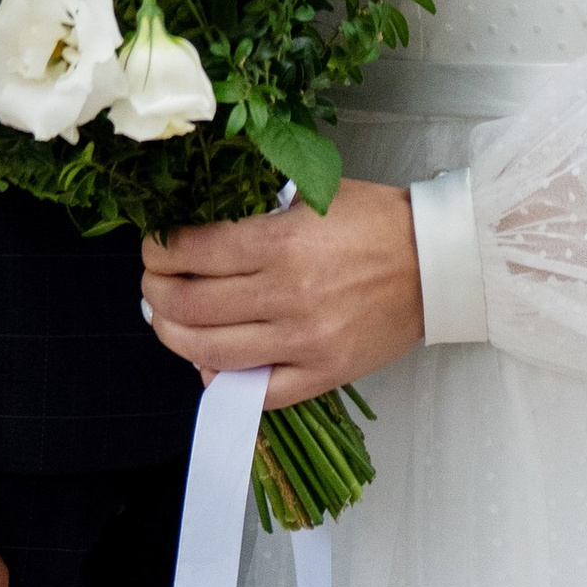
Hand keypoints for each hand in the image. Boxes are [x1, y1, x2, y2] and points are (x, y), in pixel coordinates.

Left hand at [142, 182, 423, 407]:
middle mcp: (288, 295)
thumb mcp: (313, 194)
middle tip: (151, 284)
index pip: (195, 251)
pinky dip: (220, 381)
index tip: (153, 247)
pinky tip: (206, 364)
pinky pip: (257, 392)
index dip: (160, 251)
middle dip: (157, 293)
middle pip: (193, 305)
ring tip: (165, 321)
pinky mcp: (323, 374)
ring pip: (213, 352)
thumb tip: (204, 226)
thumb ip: (260, 211)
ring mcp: (305, 341)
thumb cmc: (376, 220)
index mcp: (283, 242)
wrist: (436, 263)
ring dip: (174, 337)